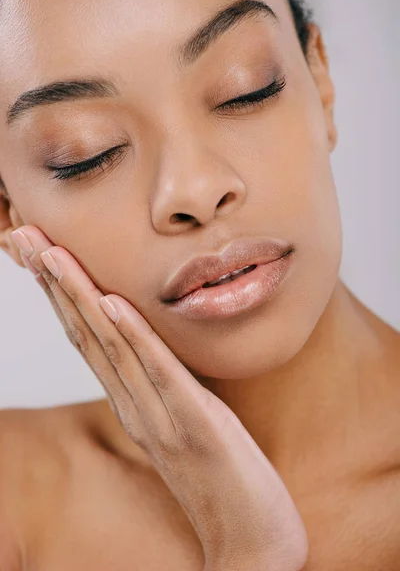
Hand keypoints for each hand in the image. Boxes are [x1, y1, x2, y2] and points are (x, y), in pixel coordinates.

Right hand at [12, 226, 307, 570]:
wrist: (251, 543)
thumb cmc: (223, 476)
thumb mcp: (187, 418)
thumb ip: (165, 385)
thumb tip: (156, 348)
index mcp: (134, 401)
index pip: (88, 337)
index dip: (62, 291)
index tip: (39, 250)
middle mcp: (136, 406)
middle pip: (86, 334)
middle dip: (55, 282)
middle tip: (23, 237)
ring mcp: (162, 417)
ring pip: (113, 348)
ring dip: (82, 298)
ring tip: (54, 256)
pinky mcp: (197, 428)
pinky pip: (161, 376)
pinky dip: (135, 339)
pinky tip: (114, 306)